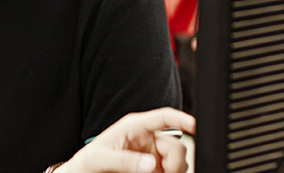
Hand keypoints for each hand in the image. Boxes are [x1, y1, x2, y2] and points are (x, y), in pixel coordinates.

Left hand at [54, 108, 195, 172]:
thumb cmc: (88, 161)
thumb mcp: (101, 159)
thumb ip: (124, 161)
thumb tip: (151, 165)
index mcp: (135, 127)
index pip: (163, 117)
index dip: (181, 118)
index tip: (194, 125)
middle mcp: (148, 139)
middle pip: (176, 145)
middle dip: (176, 161)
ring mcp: (152, 155)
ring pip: (178, 161)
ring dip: (175, 170)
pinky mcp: (154, 170)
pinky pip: (172, 172)